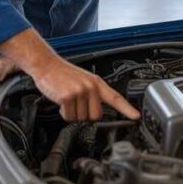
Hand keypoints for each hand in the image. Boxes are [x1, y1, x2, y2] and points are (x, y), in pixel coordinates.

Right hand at [0, 29, 139, 121]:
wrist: (46, 64)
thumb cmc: (62, 74)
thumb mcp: (83, 80)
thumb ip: (93, 94)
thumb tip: (97, 113)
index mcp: (96, 83)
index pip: (115, 97)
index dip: (127, 109)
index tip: (136, 117)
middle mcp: (90, 87)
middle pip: (96, 116)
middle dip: (84, 114)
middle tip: (76, 103)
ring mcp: (80, 91)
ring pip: (81, 118)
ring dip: (72, 113)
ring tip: (67, 99)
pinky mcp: (68, 97)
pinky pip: (69, 116)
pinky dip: (63, 113)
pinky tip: (61, 102)